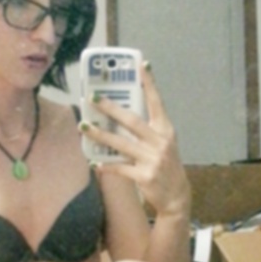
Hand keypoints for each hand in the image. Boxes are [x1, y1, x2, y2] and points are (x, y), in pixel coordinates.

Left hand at [82, 62, 189, 217]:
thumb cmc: (166, 166)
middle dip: (110, 108)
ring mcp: (152, 160)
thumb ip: (147, 131)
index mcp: (166, 131)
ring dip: (100, 135)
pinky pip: (120, 168)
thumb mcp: (164, 144)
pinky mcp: (144, 176)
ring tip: (83, 126)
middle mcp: (160, 142)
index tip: (141, 64)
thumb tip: (120, 115)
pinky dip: (106, 165)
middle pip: (131, 121)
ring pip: (120, 143)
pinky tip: (94, 162)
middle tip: (92, 98)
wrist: (176, 196)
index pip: (156, 102)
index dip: (149, 83)